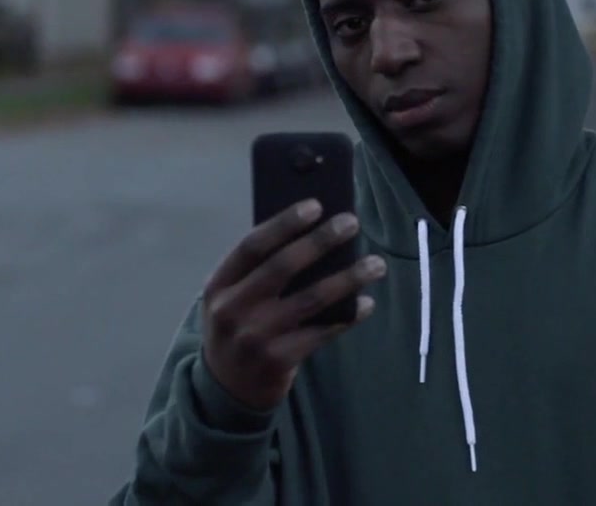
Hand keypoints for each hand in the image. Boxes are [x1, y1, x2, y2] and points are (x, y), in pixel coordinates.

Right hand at [201, 198, 385, 411]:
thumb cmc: (238, 327)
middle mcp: (233, 309)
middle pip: (282, 267)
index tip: (315, 206)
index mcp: (219, 285)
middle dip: (320, 241)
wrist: (227, 389)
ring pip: (311, 299)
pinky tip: (366, 303)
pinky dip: (347, 316)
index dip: (284, 223)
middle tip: (351, 223)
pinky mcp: (279, 360)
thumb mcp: (233, 297)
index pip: (252, 246)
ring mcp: (256, 337)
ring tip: (376, 264)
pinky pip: (322, 332)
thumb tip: (314, 232)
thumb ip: (260, 271)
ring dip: (348, 278)